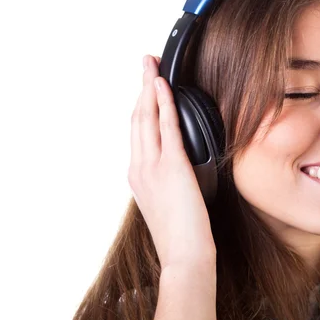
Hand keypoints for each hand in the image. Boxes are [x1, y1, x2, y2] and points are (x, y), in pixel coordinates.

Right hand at [128, 55, 215, 269]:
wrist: (183, 256)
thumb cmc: (180, 234)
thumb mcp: (167, 201)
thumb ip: (165, 179)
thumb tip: (177, 163)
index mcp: (137, 175)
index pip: (137, 132)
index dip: (140, 104)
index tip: (145, 86)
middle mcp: (138, 167)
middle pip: (136, 118)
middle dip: (141, 86)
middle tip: (145, 63)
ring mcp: (151, 166)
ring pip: (146, 117)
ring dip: (149, 87)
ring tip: (151, 65)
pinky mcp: (171, 167)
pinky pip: (166, 127)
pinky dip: (164, 103)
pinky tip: (164, 86)